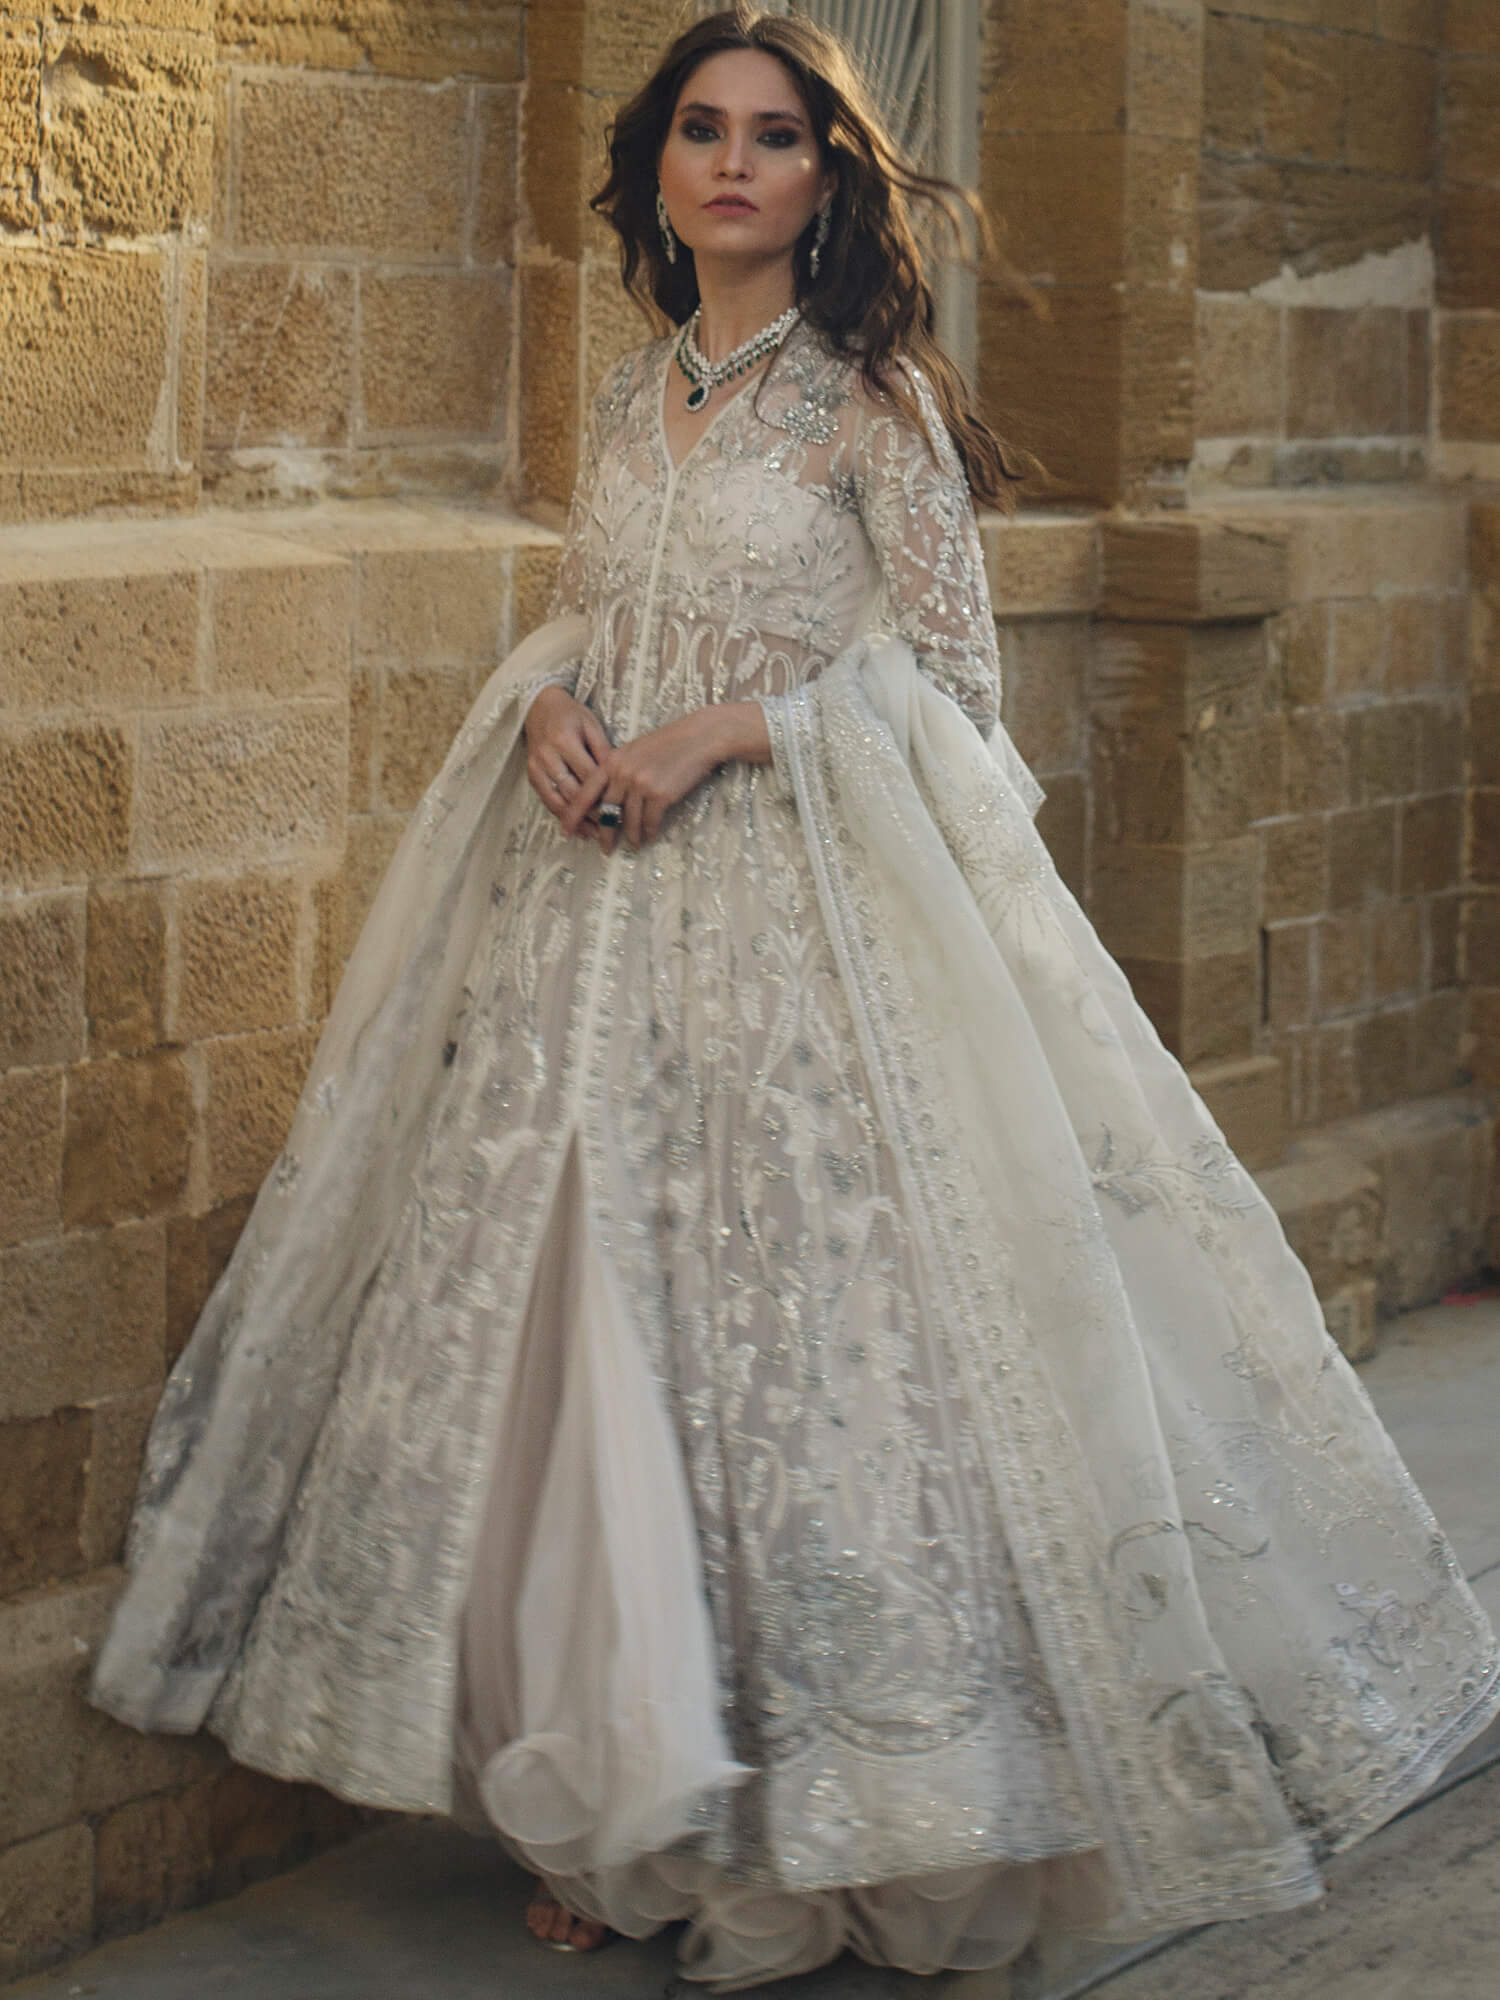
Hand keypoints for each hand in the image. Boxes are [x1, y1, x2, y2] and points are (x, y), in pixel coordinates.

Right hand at [524, 685, 611, 837]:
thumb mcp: (591, 725)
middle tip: (613, 826)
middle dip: (593, 811)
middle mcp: (548, 756)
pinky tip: (577, 828)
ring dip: (577, 820)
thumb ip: (604, 751)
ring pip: (558, 801)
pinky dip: (562, 816)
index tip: (622, 807)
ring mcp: (536, 767)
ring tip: (595, 834)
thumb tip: (619, 779)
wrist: (539, 706)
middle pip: (572, 792)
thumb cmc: (571, 715)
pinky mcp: (531, 774)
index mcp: (565, 741)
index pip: (588, 775)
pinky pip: (546, 800)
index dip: (605, 793)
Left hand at [562, 705, 767, 852]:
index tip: (565, 829)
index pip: (586, 792)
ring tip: (633, 845)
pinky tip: (650, 836)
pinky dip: (649, 832)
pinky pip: (650, 821)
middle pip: (605, 812)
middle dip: (604, 834)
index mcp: (611, 761)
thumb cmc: (668, 743)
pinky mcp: (660, 795)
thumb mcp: (635, 750)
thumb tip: (607, 797)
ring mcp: (640, 784)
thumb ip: (617, 770)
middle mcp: (622, 773)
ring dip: (631, 836)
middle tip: (604, 848)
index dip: (572, 813)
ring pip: (628, 820)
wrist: (699, 738)